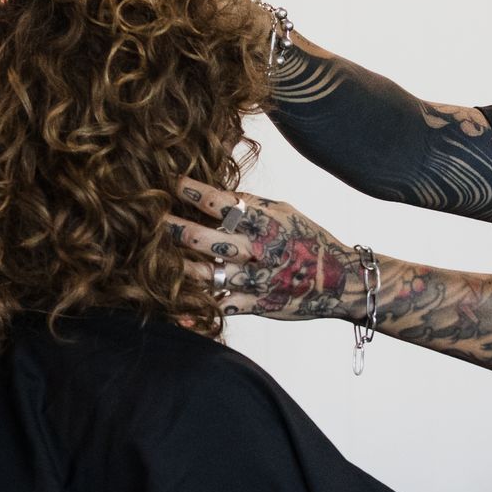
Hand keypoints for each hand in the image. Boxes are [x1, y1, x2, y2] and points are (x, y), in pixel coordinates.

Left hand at [168, 179, 355, 319]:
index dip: (194, 192)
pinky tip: (174, 300)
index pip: (223, 204)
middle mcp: (259, 252)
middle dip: (174, 229)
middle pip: (206, 240)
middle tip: (149, 221)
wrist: (342, 281)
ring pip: (207, 275)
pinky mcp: (258, 306)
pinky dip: (198, 307)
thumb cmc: (310, 240)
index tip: (171, 184)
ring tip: (151, 259)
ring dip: (178, 266)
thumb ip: (251, 204)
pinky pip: (222, 306)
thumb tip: (215, 192)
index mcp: (267, 223)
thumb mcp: (285, 212)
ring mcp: (257, 281)